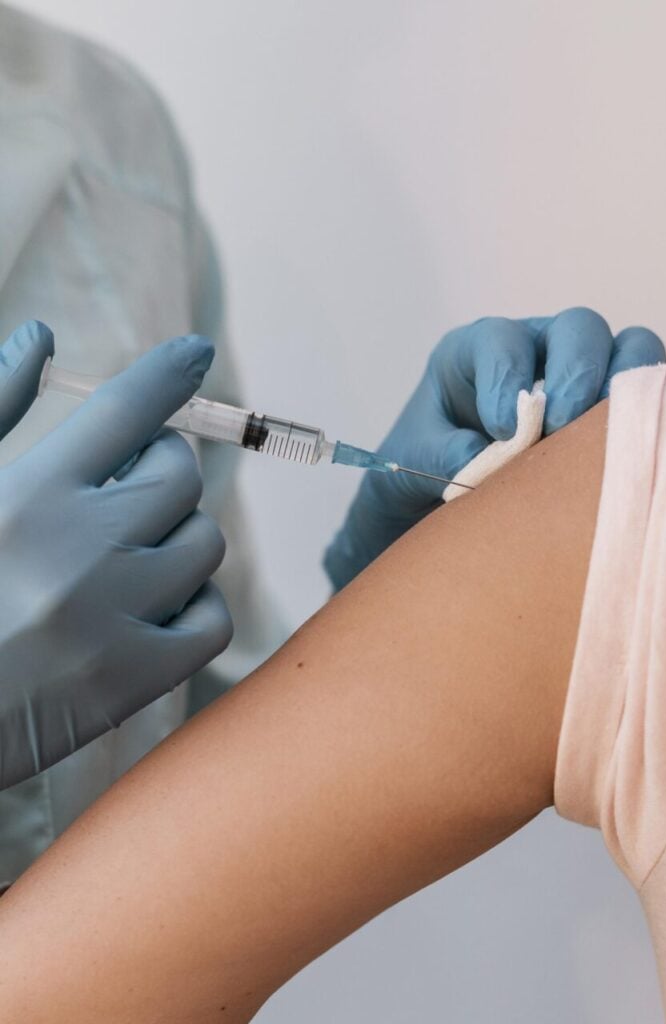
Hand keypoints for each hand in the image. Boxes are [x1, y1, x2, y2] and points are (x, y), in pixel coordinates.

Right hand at [0, 321, 231, 789]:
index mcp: (28, 495)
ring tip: (129, 551)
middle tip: (126, 485)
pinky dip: (194, 606)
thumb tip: (43, 336)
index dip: (168, 373)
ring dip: (177, 536)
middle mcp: (78, 551)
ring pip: (204, 543)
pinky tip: (153, 606)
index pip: (125, 409)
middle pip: (179, 474)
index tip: (195, 352)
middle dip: (159, 467)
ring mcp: (112, 620)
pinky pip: (212, 621)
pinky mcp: (131, 683)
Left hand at [324, 307, 665, 588]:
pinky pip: (643, 395)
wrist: (433, 496)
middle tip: (561, 425)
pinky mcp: (606, 407)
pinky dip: (640, 417)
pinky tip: (618, 454)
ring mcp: (579, 374)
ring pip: (627, 350)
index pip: (501, 340)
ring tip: (600, 441)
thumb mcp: (411, 460)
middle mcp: (535, 348)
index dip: (507, 375)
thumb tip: (481, 460)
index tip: (502, 427)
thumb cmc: (422, 465)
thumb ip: (440, 455)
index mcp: (475, 351)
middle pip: (578, 328)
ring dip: (621, 390)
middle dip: (576, 373)